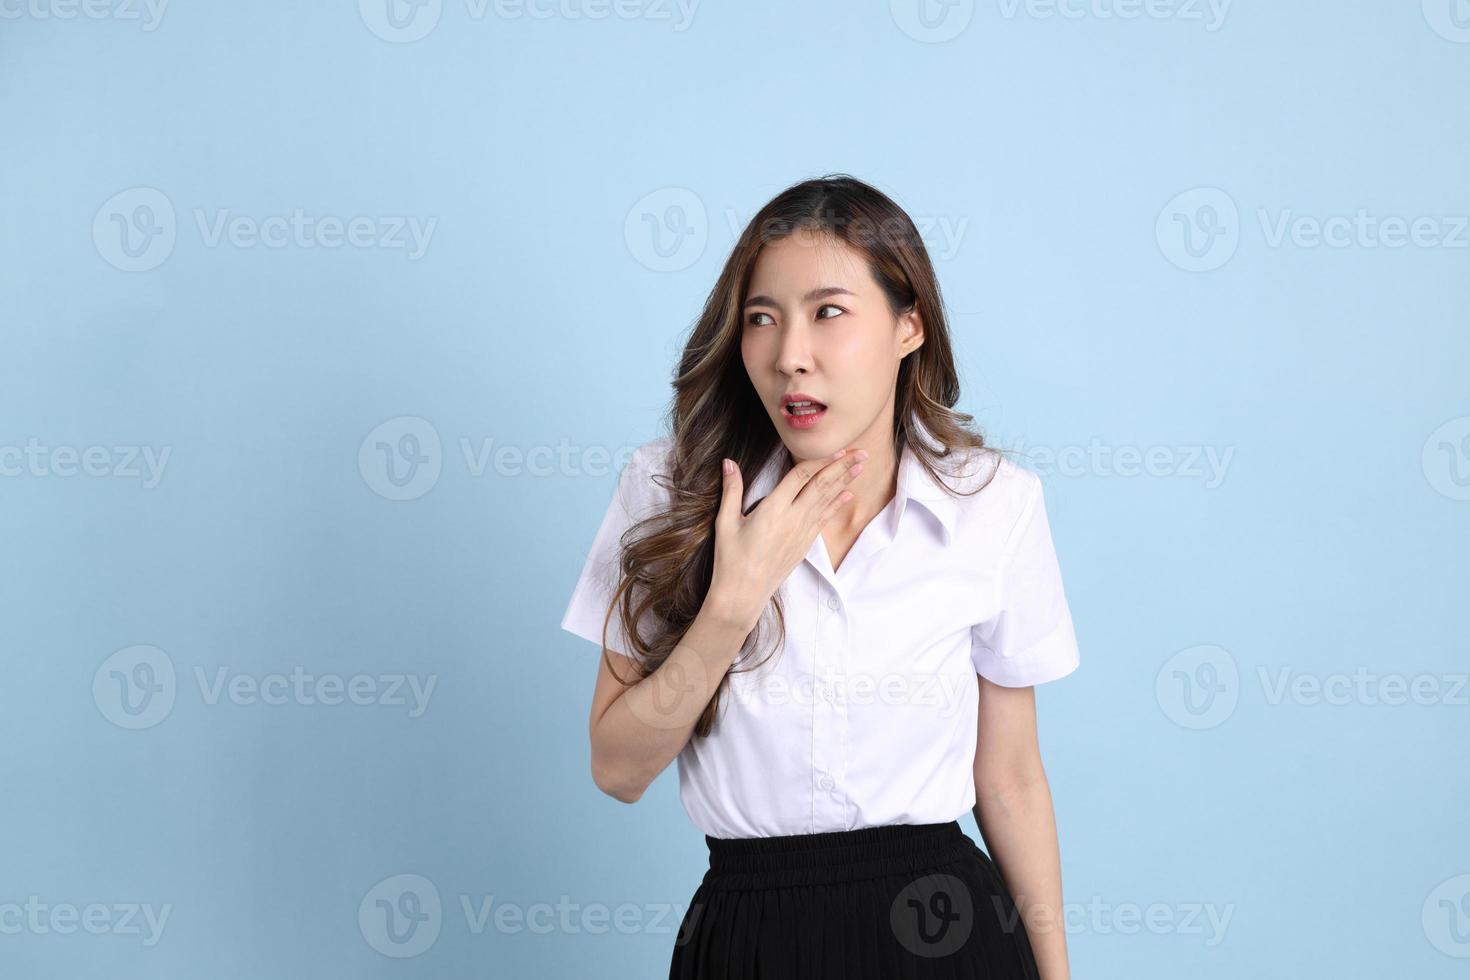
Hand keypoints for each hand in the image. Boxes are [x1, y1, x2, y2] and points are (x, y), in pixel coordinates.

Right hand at [707, 447, 867, 629]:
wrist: (743, 594)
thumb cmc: (731, 559)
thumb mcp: (726, 522)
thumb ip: (731, 490)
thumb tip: (729, 462)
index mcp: (772, 509)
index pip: (801, 476)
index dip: (821, 460)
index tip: (838, 448)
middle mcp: (792, 518)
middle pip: (822, 486)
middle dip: (843, 467)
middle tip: (862, 453)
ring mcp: (801, 532)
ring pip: (827, 501)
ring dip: (844, 482)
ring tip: (860, 467)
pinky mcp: (804, 545)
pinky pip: (824, 519)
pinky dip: (837, 505)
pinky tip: (847, 496)